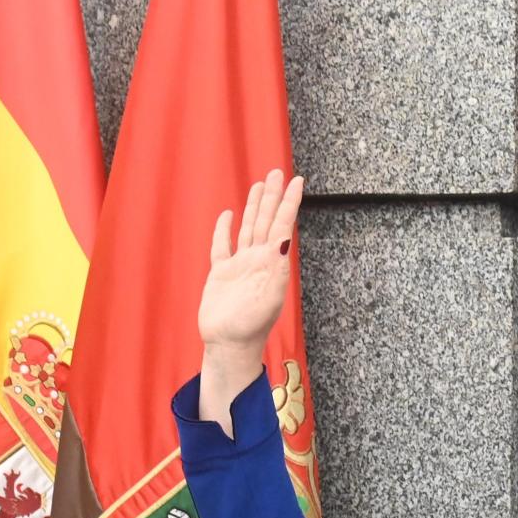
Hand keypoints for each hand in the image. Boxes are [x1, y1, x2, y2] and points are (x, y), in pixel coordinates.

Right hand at [197, 168, 302, 434]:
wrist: (229, 345)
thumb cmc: (251, 325)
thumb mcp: (271, 294)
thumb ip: (278, 265)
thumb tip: (286, 238)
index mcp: (272, 262)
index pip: (282, 225)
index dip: (289, 202)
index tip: (297, 180)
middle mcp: (257, 260)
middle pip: (265, 221)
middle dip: (272, 196)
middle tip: (277, 172)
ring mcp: (239, 265)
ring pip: (247, 228)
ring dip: (254, 207)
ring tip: (260, 185)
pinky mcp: (220, 274)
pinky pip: (222, 246)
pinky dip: (224, 230)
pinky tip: (228, 216)